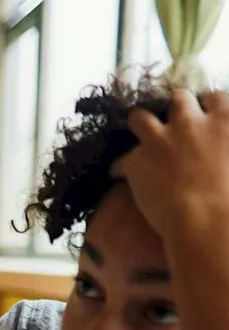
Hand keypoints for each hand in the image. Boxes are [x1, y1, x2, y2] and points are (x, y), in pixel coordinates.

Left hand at [111, 90, 228, 252]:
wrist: (206, 220)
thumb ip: (226, 141)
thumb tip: (222, 147)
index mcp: (224, 120)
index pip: (215, 98)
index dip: (208, 105)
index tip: (206, 113)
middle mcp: (190, 122)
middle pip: (179, 99)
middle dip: (177, 107)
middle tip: (177, 123)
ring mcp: (159, 139)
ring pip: (140, 117)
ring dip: (140, 124)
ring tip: (141, 135)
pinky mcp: (135, 161)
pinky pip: (122, 161)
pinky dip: (123, 168)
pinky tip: (122, 176)